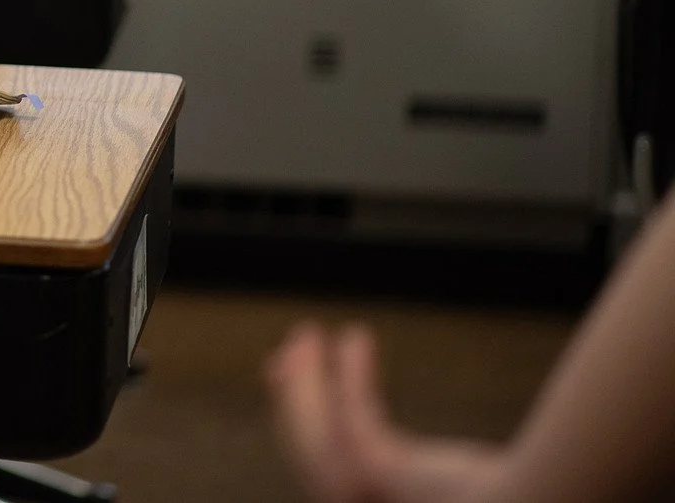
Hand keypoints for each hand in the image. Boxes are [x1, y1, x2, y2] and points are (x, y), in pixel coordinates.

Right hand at [266, 322, 504, 502]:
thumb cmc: (528, 500)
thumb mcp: (482, 485)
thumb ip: (454, 475)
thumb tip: (468, 455)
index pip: (325, 470)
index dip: (307, 427)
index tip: (310, 394)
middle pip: (307, 447)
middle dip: (295, 397)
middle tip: (291, 355)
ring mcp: (363, 496)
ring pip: (317, 427)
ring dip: (307, 377)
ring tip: (309, 333)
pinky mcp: (376, 469)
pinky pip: (352, 410)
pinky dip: (350, 372)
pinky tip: (357, 337)